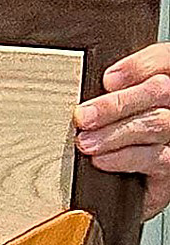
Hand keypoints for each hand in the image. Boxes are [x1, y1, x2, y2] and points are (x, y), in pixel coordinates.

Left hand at [73, 44, 169, 219]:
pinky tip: (102, 160)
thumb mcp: (118, 107)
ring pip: (156, 123)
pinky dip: (124, 158)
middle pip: (160, 90)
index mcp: (165, 82)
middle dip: (117, 103)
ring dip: (114, 133)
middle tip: (82, 117)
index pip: (165, 60)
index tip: (108, 79)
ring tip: (85, 142)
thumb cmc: (121, 137)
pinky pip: (156, 158)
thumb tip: (97, 84)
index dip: (140, 65)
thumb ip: (116, 90)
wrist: (132, 185)